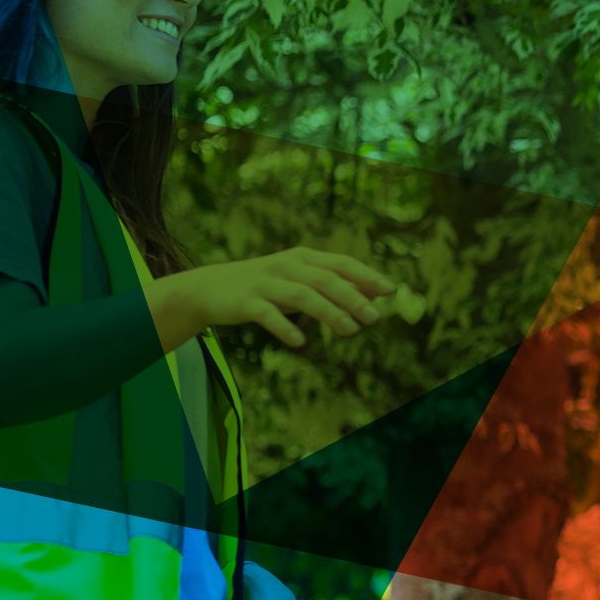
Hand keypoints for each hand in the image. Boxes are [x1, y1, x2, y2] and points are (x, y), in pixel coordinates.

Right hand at [143, 246, 395, 348]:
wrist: (209, 288)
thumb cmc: (266, 285)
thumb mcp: (300, 280)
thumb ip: (334, 285)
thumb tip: (375, 295)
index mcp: (303, 257)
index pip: (341, 264)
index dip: (366, 276)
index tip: (390, 291)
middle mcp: (286, 265)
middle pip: (326, 280)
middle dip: (353, 298)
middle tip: (375, 318)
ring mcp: (264, 282)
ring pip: (302, 295)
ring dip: (329, 313)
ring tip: (350, 331)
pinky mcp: (244, 301)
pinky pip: (267, 314)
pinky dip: (284, 327)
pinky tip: (301, 342)